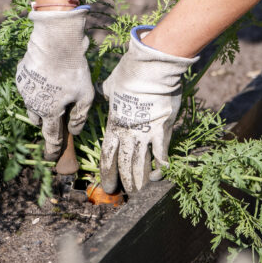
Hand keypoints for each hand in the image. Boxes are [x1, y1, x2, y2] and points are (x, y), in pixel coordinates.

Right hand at [15, 6, 93, 160]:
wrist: (55, 41)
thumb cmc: (73, 70)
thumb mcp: (85, 95)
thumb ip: (80, 116)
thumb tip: (76, 131)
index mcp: (49, 112)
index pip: (51, 137)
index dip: (52, 149)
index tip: (52, 157)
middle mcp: (32, 104)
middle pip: (38, 120)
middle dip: (46, 122)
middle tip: (57, 116)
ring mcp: (24, 89)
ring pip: (31, 103)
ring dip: (39, 104)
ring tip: (52, 94)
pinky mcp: (20, 74)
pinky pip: (27, 86)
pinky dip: (35, 86)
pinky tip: (46, 76)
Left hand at [100, 26, 197, 193]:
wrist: (150, 69)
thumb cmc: (128, 74)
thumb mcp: (111, 85)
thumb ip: (106, 92)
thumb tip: (99, 89)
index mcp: (114, 124)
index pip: (108, 155)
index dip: (107, 172)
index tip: (107, 184)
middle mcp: (128, 133)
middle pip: (123, 164)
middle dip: (122, 181)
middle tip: (122, 193)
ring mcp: (145, 133)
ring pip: (140, 164)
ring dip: (138, 179)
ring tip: (138, 191)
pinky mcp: (162, 130)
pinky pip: (162, 154)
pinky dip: (161, 166)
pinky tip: (158, 174)